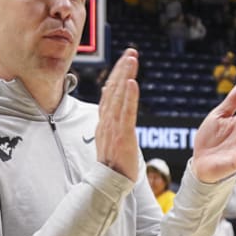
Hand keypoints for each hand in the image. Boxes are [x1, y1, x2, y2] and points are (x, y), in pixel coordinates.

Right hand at [96, 48, 139, 180]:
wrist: (108, 183)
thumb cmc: (112, 163)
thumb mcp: (108, 135)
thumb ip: (108, 116)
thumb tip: (107, 95)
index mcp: (104, 121)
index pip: (109, 92)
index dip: (116, 75)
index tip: (125, 59)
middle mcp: (106, 121)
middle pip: (113, 89)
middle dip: (122, 69)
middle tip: (131, 52)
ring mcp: (113, 127)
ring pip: (119, 96)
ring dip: (125, 76)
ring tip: (131, 59)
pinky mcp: (122, 135)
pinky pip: (126, 113)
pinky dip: (128, 97)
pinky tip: (132, 82)